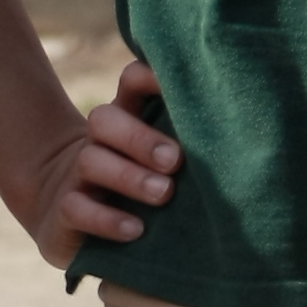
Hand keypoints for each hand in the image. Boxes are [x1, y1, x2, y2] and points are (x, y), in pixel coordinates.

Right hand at [12, 58, 182, 268]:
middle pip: (104, 120)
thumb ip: (186, 142)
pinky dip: (107, 219)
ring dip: (130, 177)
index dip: (150, 77)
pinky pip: (76, 208)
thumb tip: (241, 139)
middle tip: (175, 159)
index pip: (131, 82)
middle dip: (140, 138)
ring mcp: (77, 175)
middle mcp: (98, 141)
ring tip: (164, 193)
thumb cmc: (138, 181)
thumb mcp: (160, 157)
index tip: (182, 90)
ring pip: (90, 161)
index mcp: (126, 118)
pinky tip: (135, 229)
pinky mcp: (65, 211)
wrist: (67, 211)